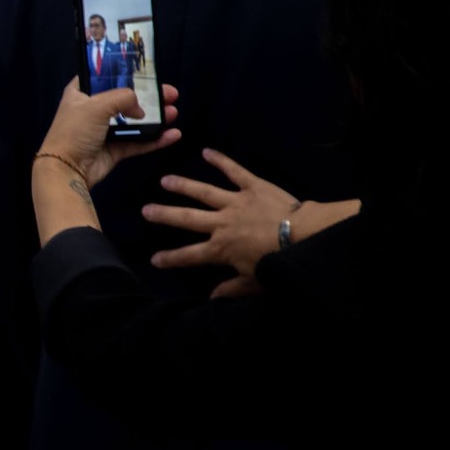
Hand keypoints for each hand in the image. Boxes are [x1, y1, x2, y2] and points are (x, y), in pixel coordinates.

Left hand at [31, 78, 181, 190]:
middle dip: (149, 96)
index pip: (102, 77)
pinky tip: (172, 134)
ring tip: (173, 112)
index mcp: (81, 94)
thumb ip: (124, 98)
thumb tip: (140, 110)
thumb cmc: (75, 131)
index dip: (121, 72)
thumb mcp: (97, 105)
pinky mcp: (113, 150)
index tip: (143, 70)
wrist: (66, 170)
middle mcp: (92, 110)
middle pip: (125, 99)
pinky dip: (155, 139)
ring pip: (135, 121)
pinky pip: (138, 142)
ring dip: (155, 117)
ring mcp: (104, 131)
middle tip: (170, 93)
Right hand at [140, 148, 297, 276]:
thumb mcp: (254, 282)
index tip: (154, 259)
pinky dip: (221, 160)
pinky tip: (207, 151)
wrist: (303, 236)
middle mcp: (220, 224)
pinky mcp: (252, 186)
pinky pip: (235, 171)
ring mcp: (235, 202)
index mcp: (220, 249)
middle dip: (165, 215)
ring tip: (165, 180)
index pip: (189, 255)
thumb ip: (232, 289)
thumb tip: (212, 298)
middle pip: (187, 219)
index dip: (170, 258)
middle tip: (146, 210)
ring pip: (204, 193)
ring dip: (183, 186)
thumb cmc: (278, 262)